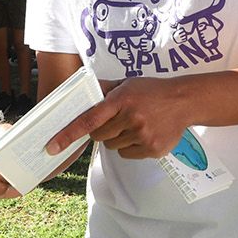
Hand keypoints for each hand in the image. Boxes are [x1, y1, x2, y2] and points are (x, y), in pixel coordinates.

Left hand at [46, 76, 189, 160]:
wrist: (184, 101)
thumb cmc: (152, 91)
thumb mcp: (128, 83)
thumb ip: (104, 88)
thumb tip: (81, 90)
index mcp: (121, 100)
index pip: (88, 120)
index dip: (68, 134)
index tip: (52, 146)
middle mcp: (131, 118)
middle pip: (99, 137)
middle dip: (101, 131)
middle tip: (115, 121)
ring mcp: (143, 135)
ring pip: (113, 147)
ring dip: (117, 138)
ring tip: (134, 125)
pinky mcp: (152, 149)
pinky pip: (127, 154)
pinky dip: (130, 147)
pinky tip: (143, 134)